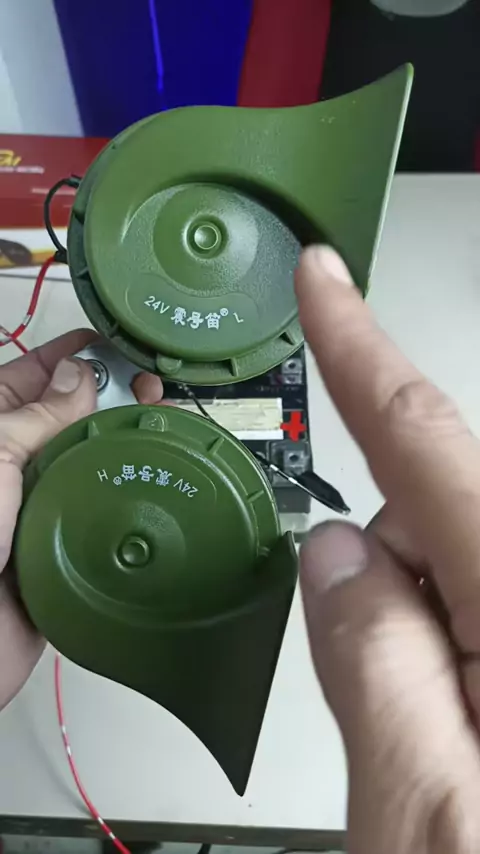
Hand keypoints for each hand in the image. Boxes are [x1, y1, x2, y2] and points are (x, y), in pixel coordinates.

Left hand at [0, 329, 163, 709]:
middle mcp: (14, 462)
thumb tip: (79, 376)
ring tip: (162, 422)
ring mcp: (41, 500)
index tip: (116, 343)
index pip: (35, 373)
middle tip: (151, 388)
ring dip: (124, 438)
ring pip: (91, 458)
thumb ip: (39, 412)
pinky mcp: (66, 539)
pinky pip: (102, 505)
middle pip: (69, 413)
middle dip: (111, 394)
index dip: (76, 353)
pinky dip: (127, 489)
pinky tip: (153, 475)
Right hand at [295, 247, 479, 853]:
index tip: (324, 278)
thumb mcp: (425, 823)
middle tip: (381, 669)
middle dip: (395, 554)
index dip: (360, 350)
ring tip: (451, 742)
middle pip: (455, 507)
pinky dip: (472, 641)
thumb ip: (372, 668)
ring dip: (437, 615)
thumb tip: (338, 558)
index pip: (428, 438)